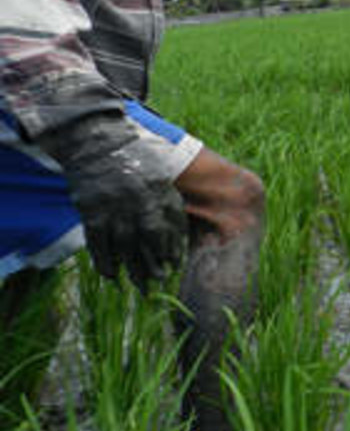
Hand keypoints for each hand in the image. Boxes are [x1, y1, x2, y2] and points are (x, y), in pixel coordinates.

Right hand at [37, 112, 186, 291]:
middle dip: (157, 264)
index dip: (173, 248)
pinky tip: (112, 276)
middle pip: (150, 239)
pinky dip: (106, 263)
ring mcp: (114, 205)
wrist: (96, 141)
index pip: (171, 225)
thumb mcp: (158, 173)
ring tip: (142, 288)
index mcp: (159, 187)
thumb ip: (168, 201)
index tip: (175, 264)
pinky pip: (99, 245)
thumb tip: (176, 238)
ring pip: (126, 246)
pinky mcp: (92, 211)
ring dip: (134, 271)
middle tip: (161, 281)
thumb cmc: (133, 159)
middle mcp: (139, 197)